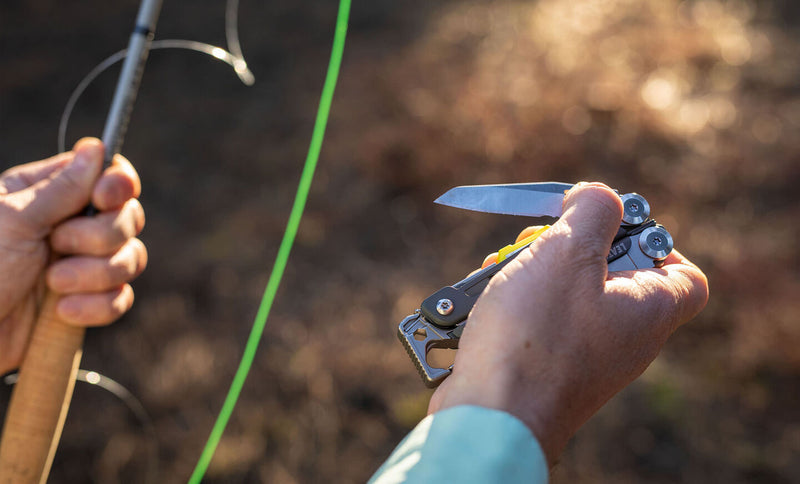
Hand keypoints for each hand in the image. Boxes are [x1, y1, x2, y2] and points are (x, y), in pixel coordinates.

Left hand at [0, 138, 146, 373]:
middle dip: (101, 236)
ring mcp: (81, 266)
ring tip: (54, 284)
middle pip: (128, 217)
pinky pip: (120, 299)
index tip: (102, 199)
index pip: (108, 175)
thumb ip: (63, 187)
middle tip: (58, 245)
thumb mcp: (13, 220)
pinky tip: (62, 312)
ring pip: (131, 259)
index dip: (117, 185)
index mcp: (47, 195)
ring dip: (96, 274)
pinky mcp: (87, 303)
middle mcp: (70, 226)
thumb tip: (98, 147)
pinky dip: (97, 307)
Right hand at [427, 182, 708, 465]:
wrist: (492, 415)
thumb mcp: (569, 253)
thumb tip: (599, 197)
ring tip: (503, 266)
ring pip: (569, 296)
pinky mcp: (547, 370)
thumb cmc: (536, 335)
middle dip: (570, 246)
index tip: (610, 227)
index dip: (655, 241)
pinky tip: (484, 295)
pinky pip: (541, 323)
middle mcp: (625, 339)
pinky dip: (517, 301)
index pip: (686, 274)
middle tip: (540, 239)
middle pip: (614, 275)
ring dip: (534, 270)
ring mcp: (586, 358)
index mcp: (649, 311)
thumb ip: (594, 212)